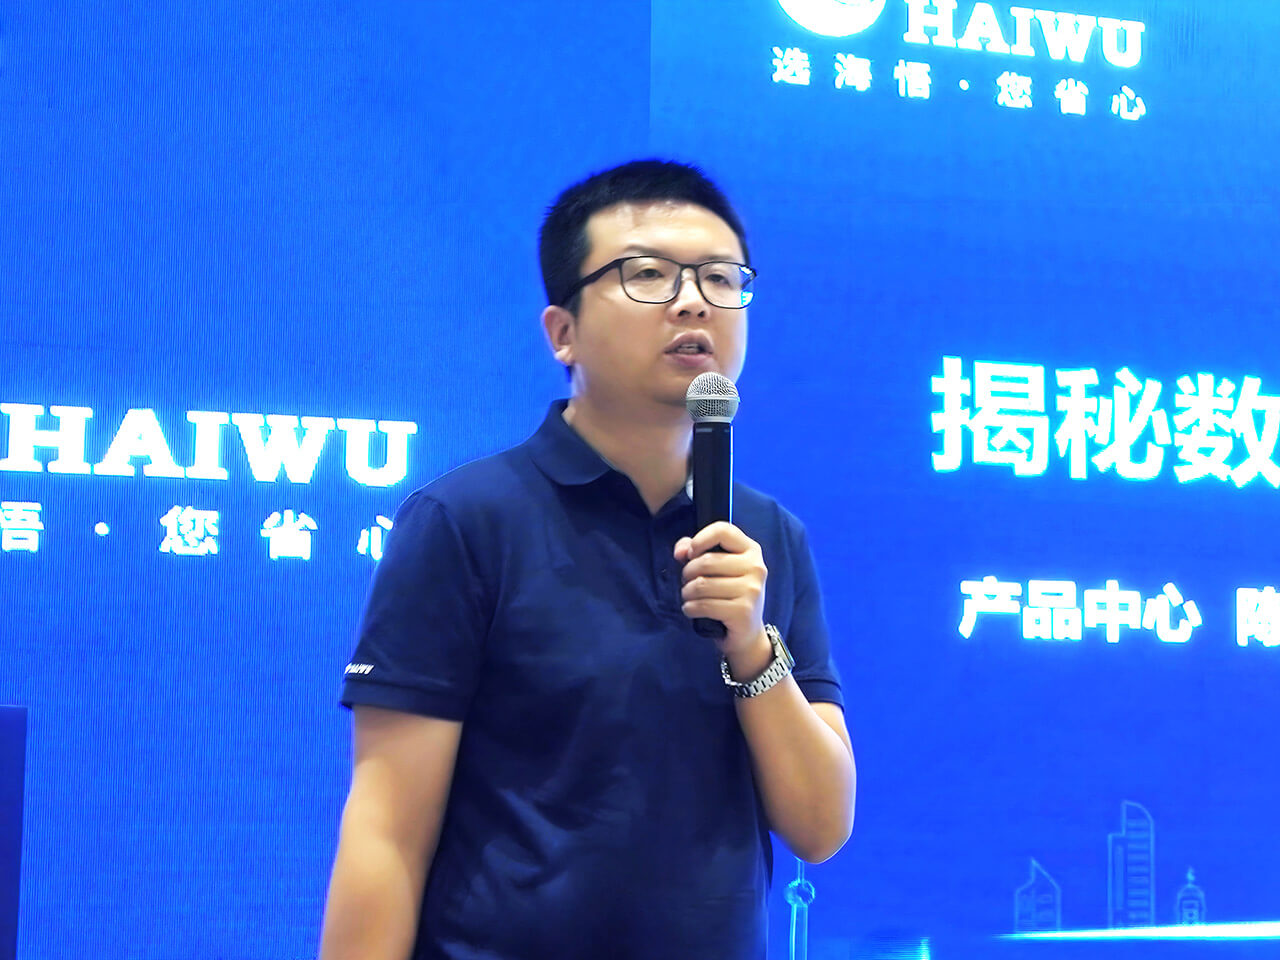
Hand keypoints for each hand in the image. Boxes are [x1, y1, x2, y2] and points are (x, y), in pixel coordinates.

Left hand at [674, 521, 767, 658]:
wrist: (747, 632)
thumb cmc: (729, 595)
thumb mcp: (718, 569)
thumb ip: (696, 550)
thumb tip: (680, 551)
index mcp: (751, 550)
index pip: (723, 530)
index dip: (700, 539)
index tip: (690, 554)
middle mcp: (756, 567)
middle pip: (706, 561)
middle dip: (687, 573)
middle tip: (687, 582)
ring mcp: (752, 590)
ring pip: (702, 584)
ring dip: (687, 593)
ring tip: (688, 597)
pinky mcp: (743, 611)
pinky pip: (704, 605)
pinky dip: (690, 608)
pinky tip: (691, 610)